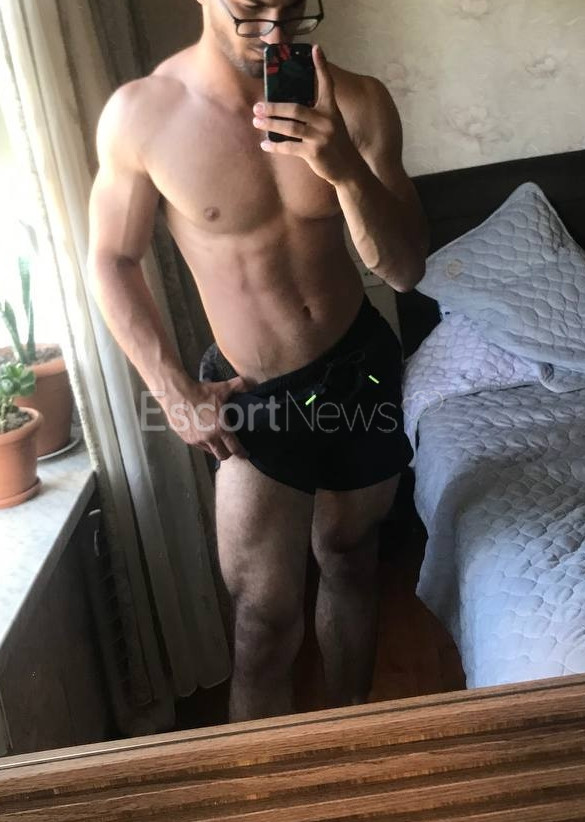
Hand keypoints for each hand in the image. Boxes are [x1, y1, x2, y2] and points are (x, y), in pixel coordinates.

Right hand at [162, 375, 252, 461]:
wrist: (177, 394)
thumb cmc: (200, 392)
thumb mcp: (223, 388)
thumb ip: (240, 385)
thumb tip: (252, 383)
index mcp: (221, 429)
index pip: (234, 448)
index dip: (241, 453)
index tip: (244, 454)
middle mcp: (209, 438)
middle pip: (222, 455)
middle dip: (228, 453)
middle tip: (230, 448)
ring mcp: (196, 440)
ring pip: (209, 450)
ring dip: (214, 447)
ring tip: (216, 439)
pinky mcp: (186, 439)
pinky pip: (198, 445)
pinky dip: (202, 442)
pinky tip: (203, 434)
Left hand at [252, 44, 361, 186]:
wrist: (348, 169)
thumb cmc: (335, 144)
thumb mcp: (331, 124)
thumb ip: (316, 113)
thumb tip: (289, 107)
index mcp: (331, 110)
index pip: (327, 84)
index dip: (321, 66)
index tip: (316, 48)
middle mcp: (326, 121)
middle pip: (295, 109)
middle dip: (274, 107)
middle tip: (257, 106)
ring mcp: (320, 137)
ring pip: (289, 127)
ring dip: (270, 124)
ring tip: (256, 122)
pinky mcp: (314, 152)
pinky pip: (289, 147)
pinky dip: (275, 146)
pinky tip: (264, 144)